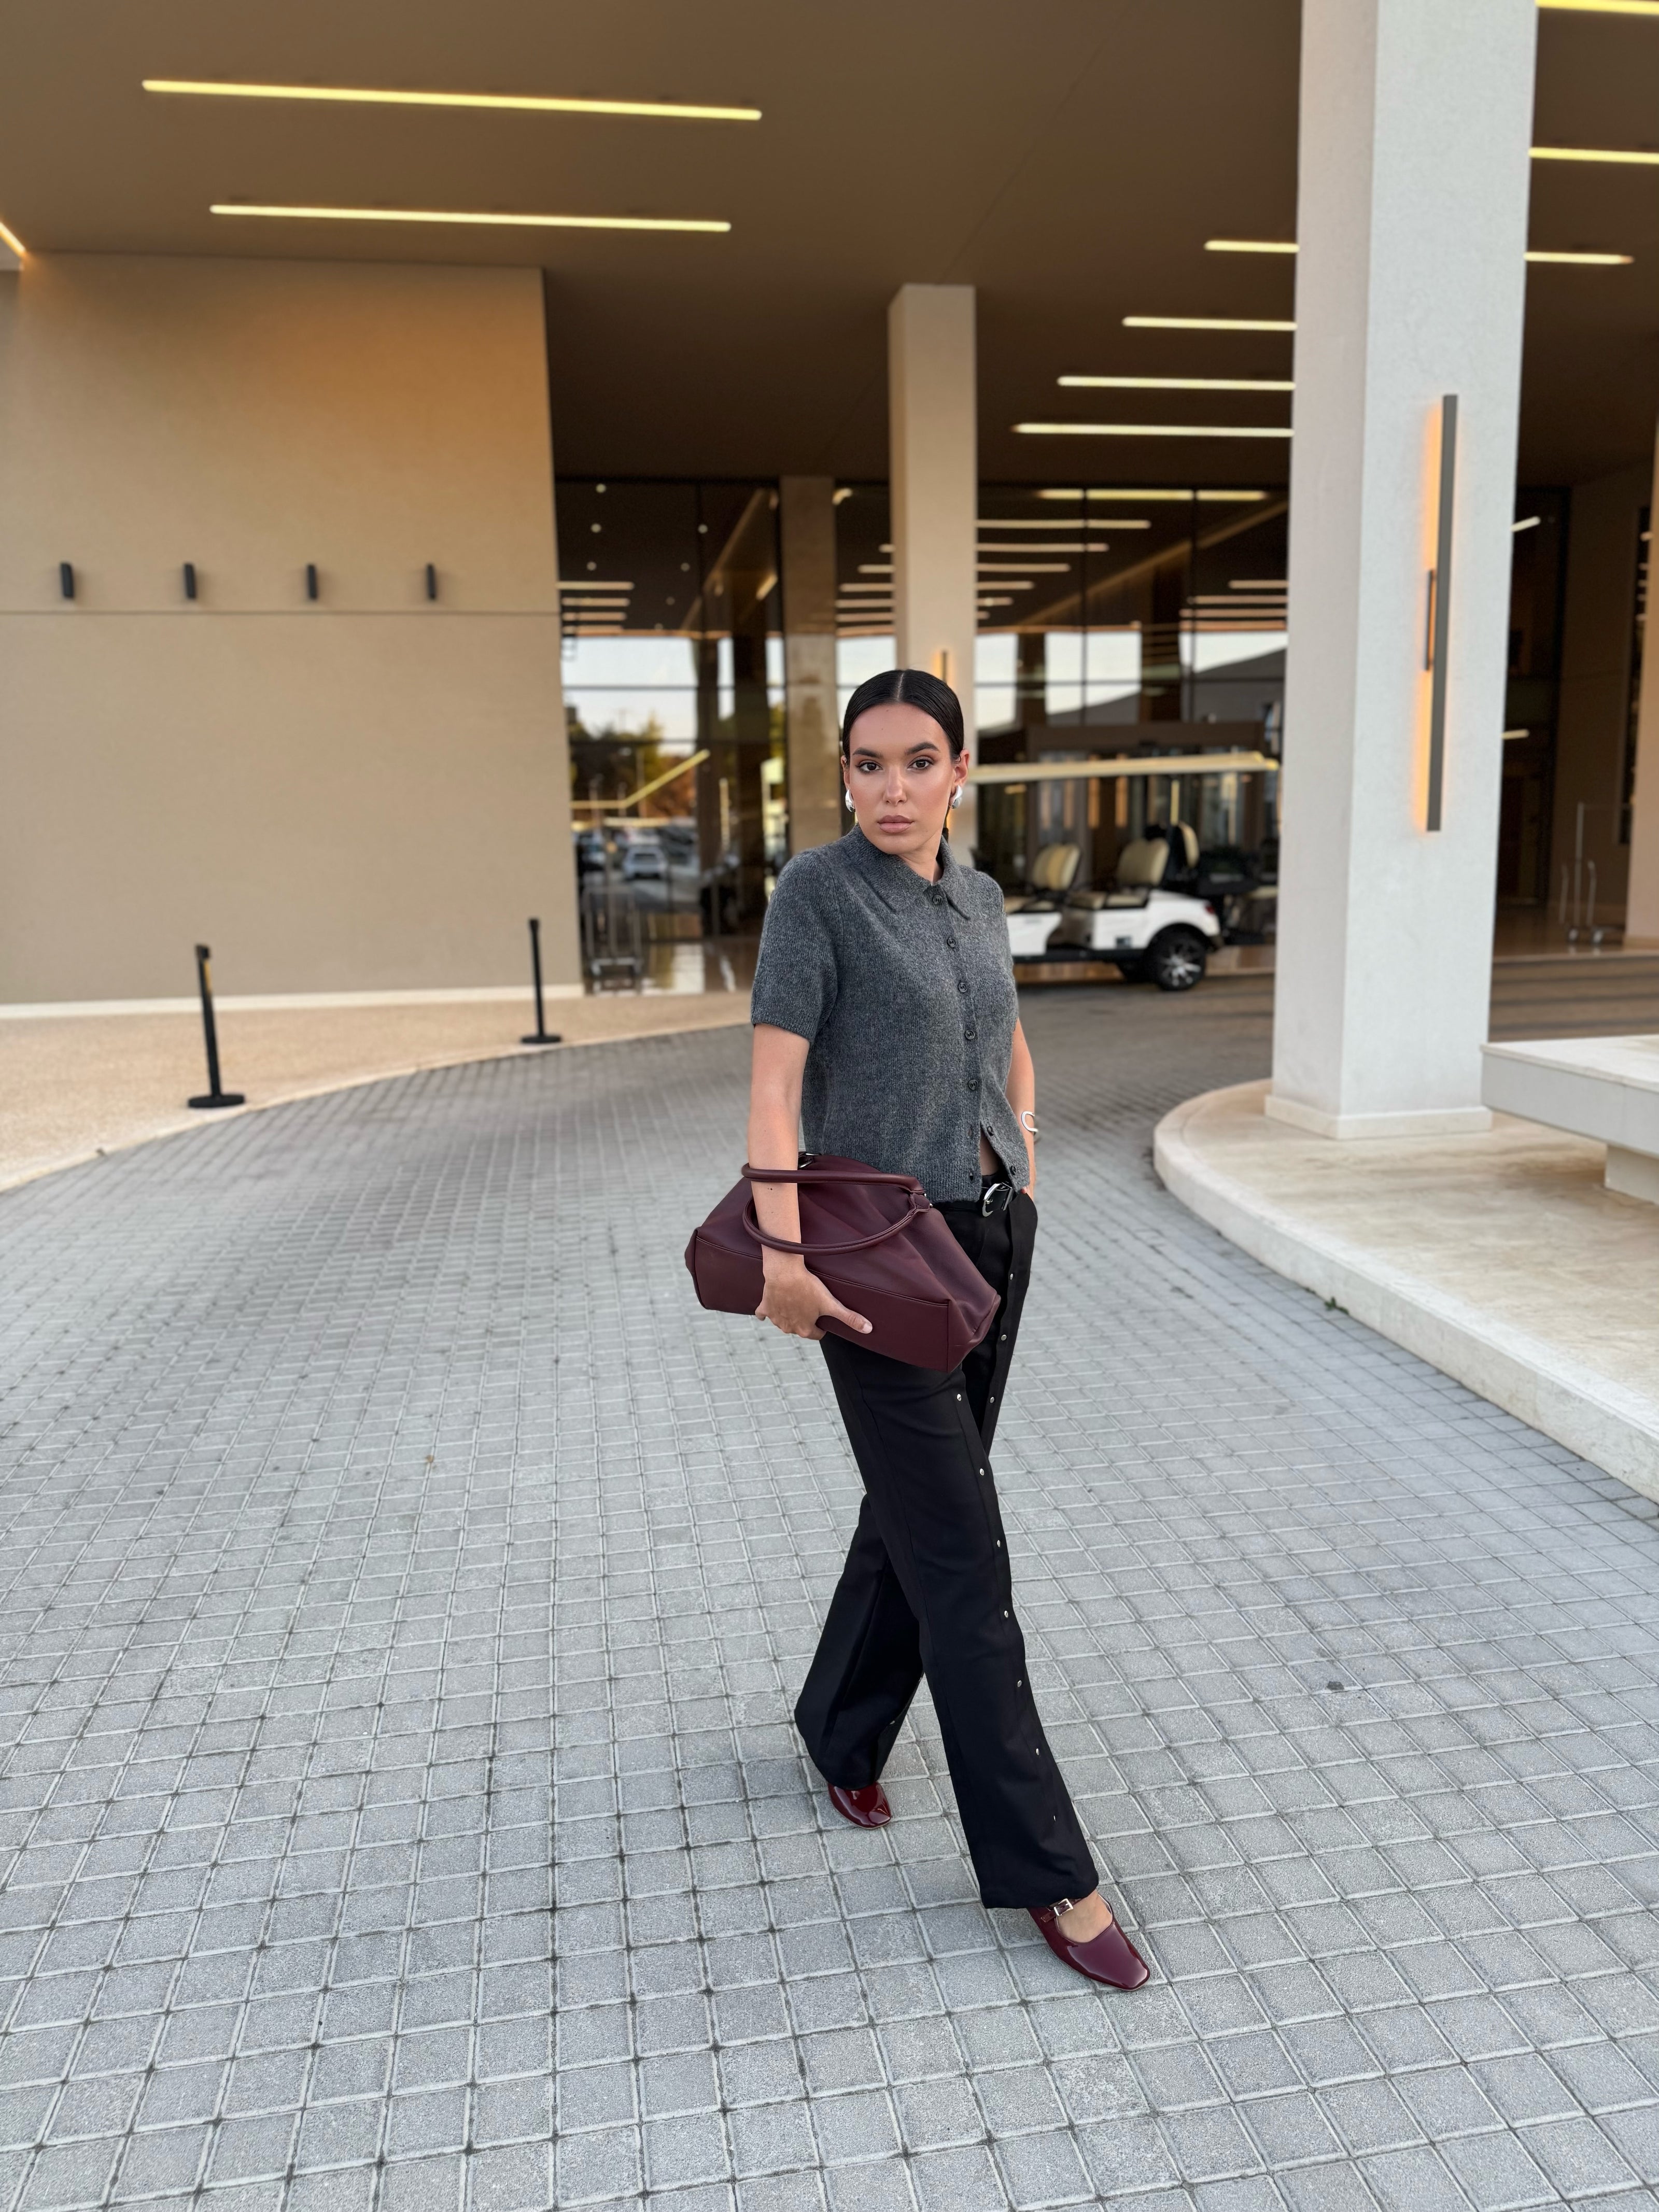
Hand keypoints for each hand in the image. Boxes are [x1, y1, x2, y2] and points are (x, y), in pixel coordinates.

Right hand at [756, 1258, 870, 1340]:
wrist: (784, 1272)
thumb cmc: (809, 1287)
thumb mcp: (831, 1303)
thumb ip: (850, 1318)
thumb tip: (869, 1329)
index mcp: (804, 1330)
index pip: (816, 1335)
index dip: (822, 1326)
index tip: (823, 1316)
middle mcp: (788, 1328)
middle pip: (799, 1328)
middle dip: (805, 1320)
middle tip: (810, 1304)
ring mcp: (775, 1319)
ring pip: (783, 1322)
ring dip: (789, 1315)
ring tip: (796, 1300)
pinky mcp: (764, 1308)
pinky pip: (763, 1314)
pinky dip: (767, 1311)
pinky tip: (773, 1304)